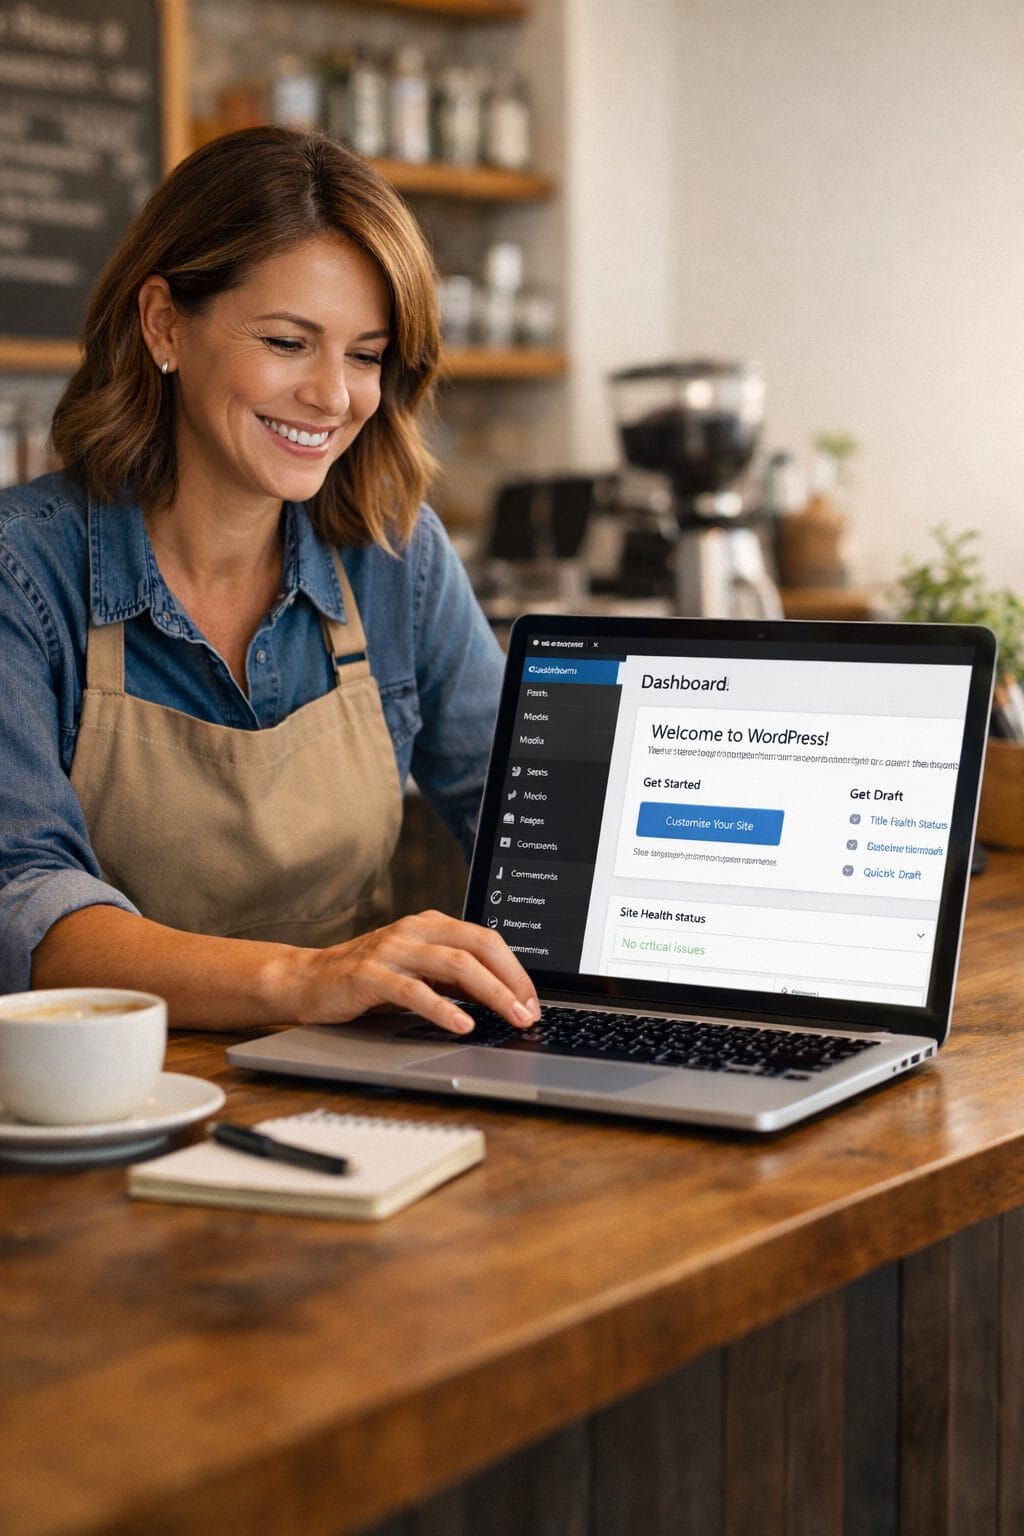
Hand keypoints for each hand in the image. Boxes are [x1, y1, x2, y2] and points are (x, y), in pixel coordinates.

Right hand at [295, 910, 540, 1033]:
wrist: (308, 980)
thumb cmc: (368, 978)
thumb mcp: (418, 971)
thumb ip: (453, 977)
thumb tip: (503, 997)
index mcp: (431, 925)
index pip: (486, 940)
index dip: (516, 970)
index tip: (533, 1001)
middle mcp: (414, 931)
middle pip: (478, 947)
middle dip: (511, 981)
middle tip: (529, 1012)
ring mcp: (392, 951)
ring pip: (454, 965)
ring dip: (490, 993)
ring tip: (510, 1017)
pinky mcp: (370, 975)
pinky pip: (414, 991)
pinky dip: (443, 1009)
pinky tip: (462, 1026)